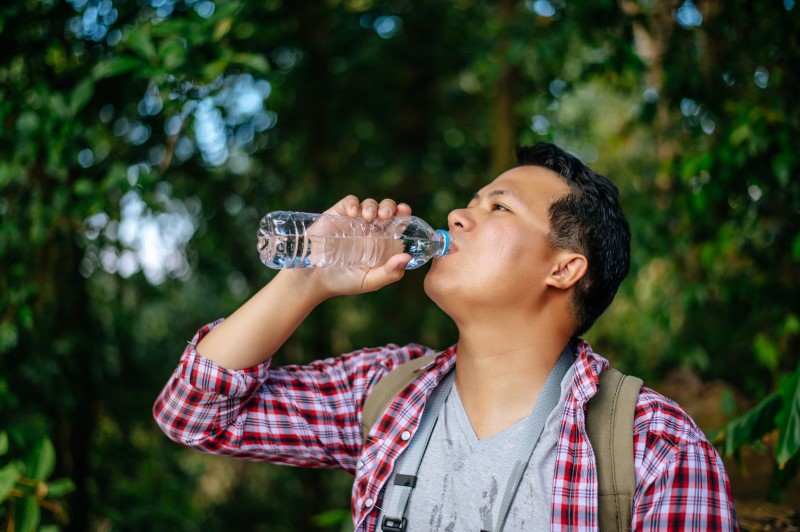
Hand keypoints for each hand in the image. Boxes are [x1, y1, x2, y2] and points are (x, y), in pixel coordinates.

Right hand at [283, 196, 413, 297]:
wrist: (315, 279)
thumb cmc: (344, 282)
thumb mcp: (370, 281)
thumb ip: (390, 273)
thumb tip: (407, 257)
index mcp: (382, 242)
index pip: (398, 223)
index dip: (403, 214)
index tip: (405, 211)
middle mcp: (370, 229)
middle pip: (386, 209)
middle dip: (389, 207)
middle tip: (386, 215)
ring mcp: (354, 221)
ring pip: (369, 204)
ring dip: (372, 206)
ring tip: (369, 217)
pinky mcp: (337, 215)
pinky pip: (349, 202)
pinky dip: (353, 203)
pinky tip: (354, 213)